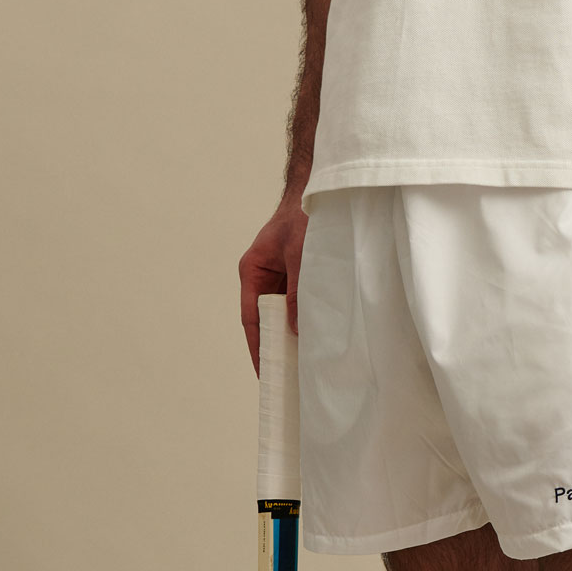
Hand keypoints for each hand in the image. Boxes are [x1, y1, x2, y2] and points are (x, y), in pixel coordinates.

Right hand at [238, 198, 308, 370]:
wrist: (320, 192)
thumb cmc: (303, 216)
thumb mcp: (299, 255)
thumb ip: (298, 292)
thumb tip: (295, 327)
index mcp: (253, 271)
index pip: (251, 319)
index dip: (257, 347)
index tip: (264, 372)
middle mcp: (264, 278)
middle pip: (267, 321)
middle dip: (276, 347)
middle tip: (285, 378)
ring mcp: (282, 280)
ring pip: (285, 315)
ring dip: (293, 336)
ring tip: (303, 366)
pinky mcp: (299, 280)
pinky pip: (300, 306)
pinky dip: (306, 322)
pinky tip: (317, 341)